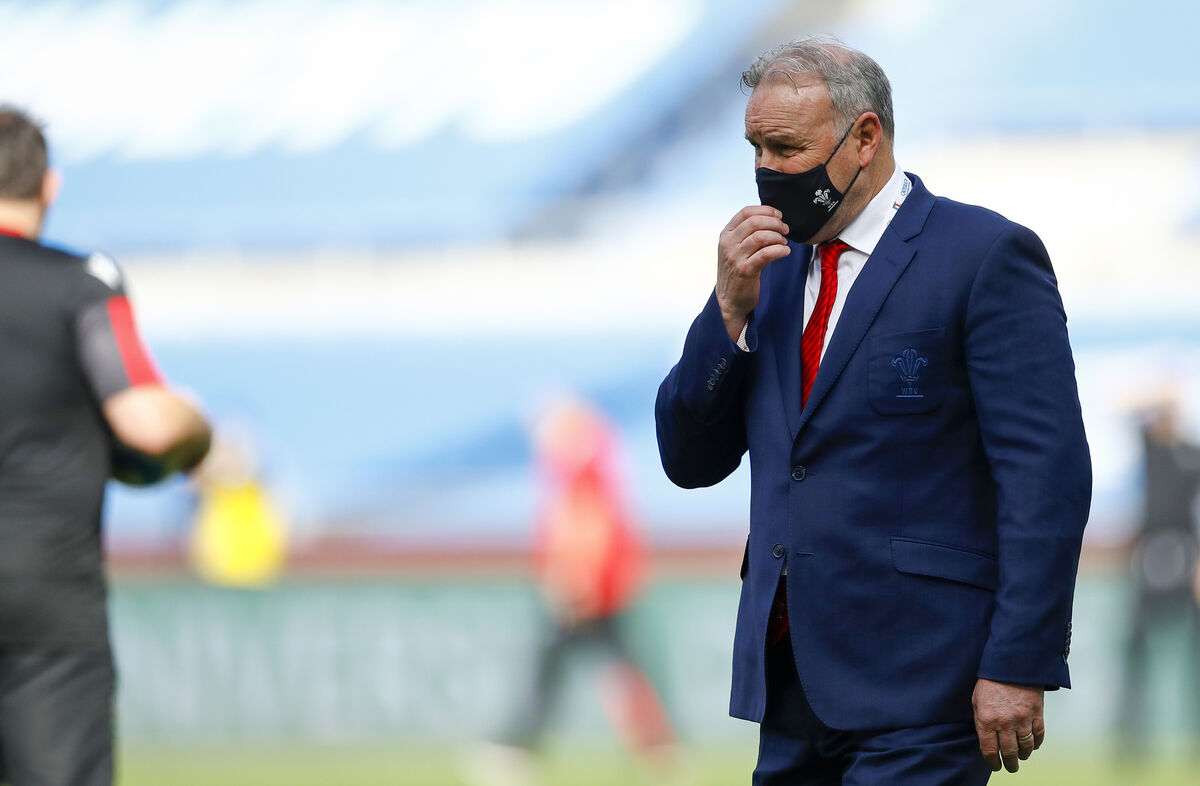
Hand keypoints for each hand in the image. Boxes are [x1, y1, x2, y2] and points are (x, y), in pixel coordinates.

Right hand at [716, 206, 790, 340]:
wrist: (730, 299)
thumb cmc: (737, 271)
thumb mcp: (736, 248)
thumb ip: (748, 233)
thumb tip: (773, 218)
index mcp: (726, 234)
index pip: (746, 212)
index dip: (766, 210)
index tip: (778, 215)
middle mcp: (728, 244)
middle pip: (755, 222)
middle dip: (775, 223)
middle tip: (785, 229)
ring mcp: (735, 257)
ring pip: (761, 236)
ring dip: (778, 237)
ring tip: (784, 243)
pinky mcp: (745, 270)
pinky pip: (766, 254)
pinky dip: (780, 250)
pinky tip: (785, 252)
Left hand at [972, 678, 1044, 772]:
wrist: (1011, 664)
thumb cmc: (991, 681)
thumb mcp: (976, 700)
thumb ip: (980, 721)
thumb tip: (985, 740)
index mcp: (986, 719)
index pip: (989, 750)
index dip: (993, 762)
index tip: (995, 765)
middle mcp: (1005, 722)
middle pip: (1009, 753)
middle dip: (1010, 763)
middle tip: (1010, 767)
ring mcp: (1022, 719)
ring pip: (1025, 747)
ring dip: (1023, 755)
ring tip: (1020, 757)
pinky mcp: (1037, 714)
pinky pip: (1039, 735)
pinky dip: (1036, 744)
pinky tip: (1032, 745)